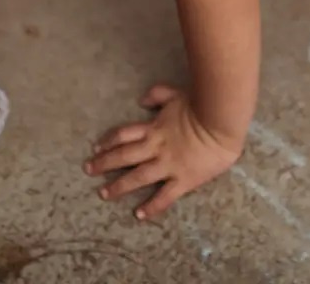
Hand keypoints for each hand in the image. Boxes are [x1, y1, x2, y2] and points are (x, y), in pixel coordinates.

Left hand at [84, 84, 242, 220]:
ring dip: (119, 186)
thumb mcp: (176, 94)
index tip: (96, 147)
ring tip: (103, 194)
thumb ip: (158, 95)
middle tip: (88, 170)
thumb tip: (141, 99)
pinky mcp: (182, 180)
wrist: (221, 123)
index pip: (124, 135)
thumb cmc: (202, 105)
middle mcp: (155, 148)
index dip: (108, 141)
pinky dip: (151, 207)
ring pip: (138, 177)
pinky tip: (138, 215)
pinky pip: (164, 196)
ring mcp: (167, 165)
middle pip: (124, 156)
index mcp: (153, 128)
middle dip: (104, 163)